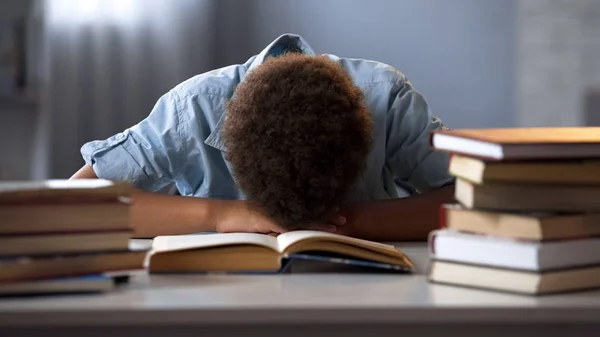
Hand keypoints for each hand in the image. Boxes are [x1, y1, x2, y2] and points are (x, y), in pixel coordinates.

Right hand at [216, 201, 346, 234]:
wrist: (220, 214)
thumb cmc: (237, 218)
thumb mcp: (258, 220)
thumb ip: (272, 222)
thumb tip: (284, 230)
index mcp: (277, 206)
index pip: (303, 208)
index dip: (319, 209)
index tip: (335, 209)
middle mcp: (277, 206)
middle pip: (306, 210)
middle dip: (325, 214)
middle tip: (343, 216)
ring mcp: (272, 212)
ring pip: (299, 216)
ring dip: (318, 221)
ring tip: (336, 224)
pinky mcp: (264, 219)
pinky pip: (284, 223)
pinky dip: (298, 227)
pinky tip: (310, 230)